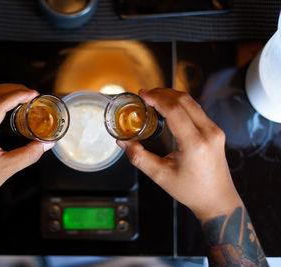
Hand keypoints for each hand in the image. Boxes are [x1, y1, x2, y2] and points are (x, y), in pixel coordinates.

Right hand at [118, 88, 242, 222]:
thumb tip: (123, 142)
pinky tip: (168, 109)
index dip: (156, 98)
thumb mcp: (160, 176)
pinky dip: (181, 104)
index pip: (174, 110)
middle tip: (146, 94)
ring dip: (172, 96)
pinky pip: (197, 110)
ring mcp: (215, 131)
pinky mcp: (215, 132)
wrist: (217, 200)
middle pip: (184, 100)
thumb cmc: (192, 191)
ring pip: (192, 102)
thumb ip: (139, 157)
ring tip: (154, 99)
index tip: (142, 94)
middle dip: (163, 93)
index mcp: (195, 144)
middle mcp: (209, 133)